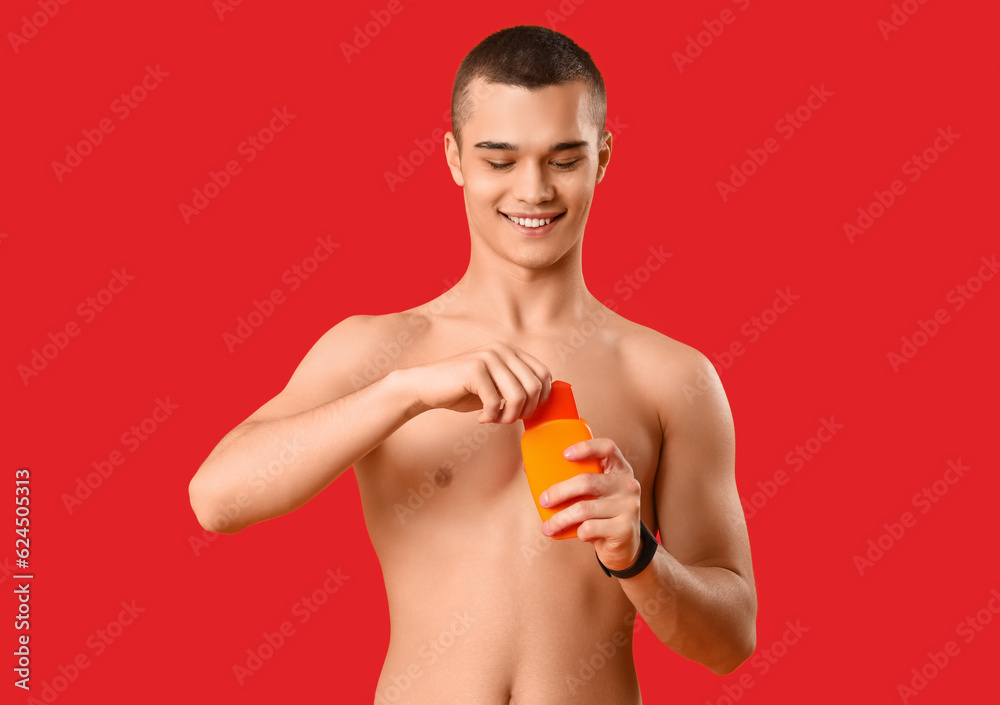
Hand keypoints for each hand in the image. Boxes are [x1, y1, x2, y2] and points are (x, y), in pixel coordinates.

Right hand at [400, 342, 551, 423]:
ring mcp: (489, 357)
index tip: (525, 412)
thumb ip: (517, 386)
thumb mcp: (496, 386)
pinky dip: (491, 417)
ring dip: (509, 416)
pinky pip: (495, 402)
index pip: (544, 374)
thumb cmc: (462, 390)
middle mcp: (502, 350)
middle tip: (508, 420)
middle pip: (535, 386)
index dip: (541, 398)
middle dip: (526, 411)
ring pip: (518, 396)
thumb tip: (544, 400)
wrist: (427, 387)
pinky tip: (481, 418)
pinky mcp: (475, 369)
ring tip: (495, 420)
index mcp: (511, 351)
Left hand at [539, 438, 643, 570]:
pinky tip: (577, 534)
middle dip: (559, 491)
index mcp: (620, 469)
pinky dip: (578, 532)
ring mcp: (629, 506)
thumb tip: (528, 467)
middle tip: (543, 501)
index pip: (607, 448)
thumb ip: (572, 479)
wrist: (625, 545)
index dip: (586, 447)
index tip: (564, 454)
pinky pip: (590, 528)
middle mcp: (628, 484)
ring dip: (560, 519)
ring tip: (548, 527)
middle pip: (588, 481)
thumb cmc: (601, 513)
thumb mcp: (594, 493)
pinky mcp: (625, 529)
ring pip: (585, 509)